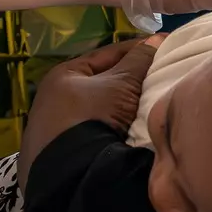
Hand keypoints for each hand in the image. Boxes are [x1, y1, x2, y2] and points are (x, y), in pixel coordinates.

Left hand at [18, 36, 163, 197]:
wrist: (70, 173)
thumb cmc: (93, 117)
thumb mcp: (121, 85)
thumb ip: (138, 61)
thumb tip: (156, 38)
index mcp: (63, 74)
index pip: (106, 54)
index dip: (135, 49)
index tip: (160, 47)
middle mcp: (52, 97)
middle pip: (100, 82)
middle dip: (127, 80)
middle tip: (156, 76)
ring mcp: (51, 128)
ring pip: (95, 109)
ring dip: (118, 107)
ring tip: (146, 105)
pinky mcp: (56, 153)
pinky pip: (90, 131)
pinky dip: (108, 128)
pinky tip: (126, 131)